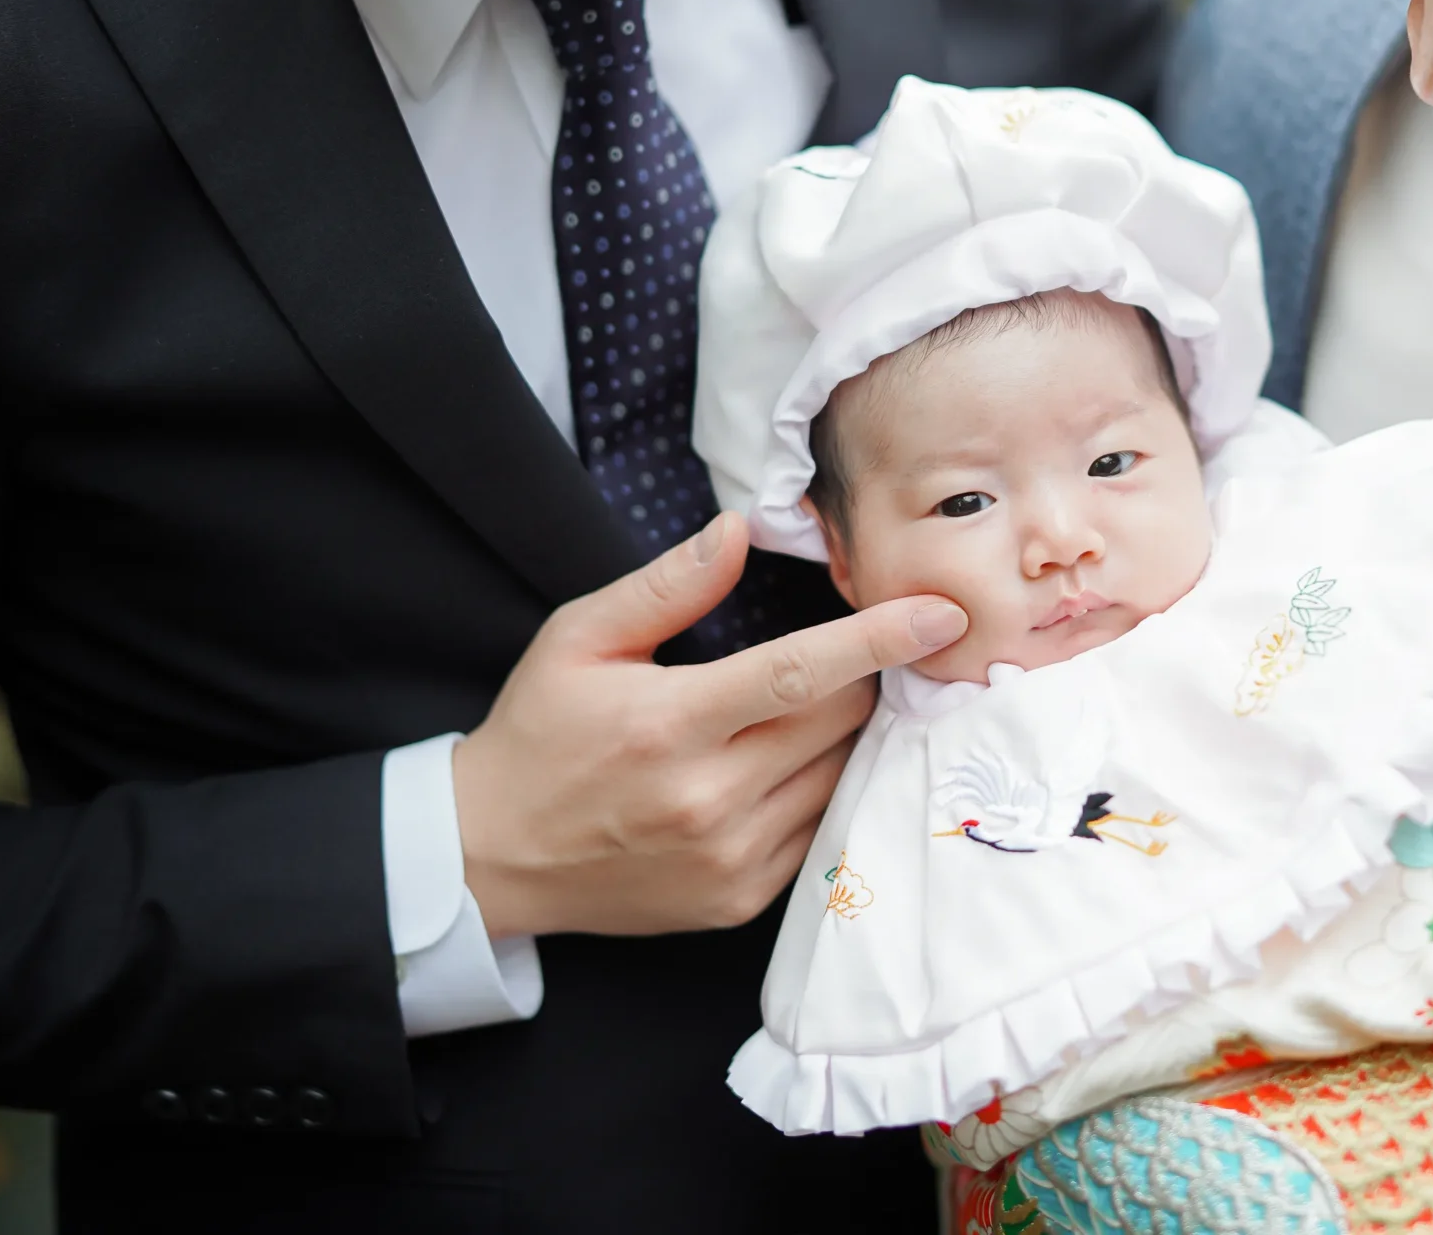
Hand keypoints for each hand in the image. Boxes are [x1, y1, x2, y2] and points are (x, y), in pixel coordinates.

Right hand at [451, 512, 966, 937]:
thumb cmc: (539, 735)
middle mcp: (707, 801)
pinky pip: (817, 829)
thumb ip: (666, 586)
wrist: (490, 857)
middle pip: (837, 723)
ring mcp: (729, 860)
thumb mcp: (579, 641)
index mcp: (669, 725)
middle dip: (854, 680)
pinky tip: (778, 768)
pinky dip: (816, 789)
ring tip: (799, 714)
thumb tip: (739, 531)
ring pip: (837, 777)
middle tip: (830, 660)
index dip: (879, 639)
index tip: (942, 613)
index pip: (800, 674)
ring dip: (838, 738)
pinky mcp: (739, 900)